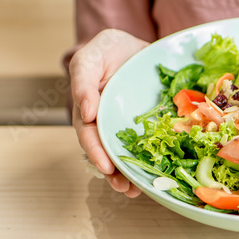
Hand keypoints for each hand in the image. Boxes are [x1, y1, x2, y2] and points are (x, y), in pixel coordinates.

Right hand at [70, 29, 149, 196]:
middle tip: (123, 187)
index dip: (95, 151)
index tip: (105, 166)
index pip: (87, 134)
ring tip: (134, 191)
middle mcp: (106, 123)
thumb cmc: (111, 50)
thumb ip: (83, 80)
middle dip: (113, 172)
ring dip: (129, 175)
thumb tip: (86, 112)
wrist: (141, 48)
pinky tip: (155, 178)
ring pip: (125, 155)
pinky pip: (150, 149)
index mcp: (89, 109)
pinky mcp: (149, 130)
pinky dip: (151, 164)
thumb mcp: (92, 55)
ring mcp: (127, 128)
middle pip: (106, 152)